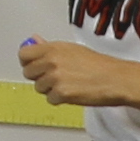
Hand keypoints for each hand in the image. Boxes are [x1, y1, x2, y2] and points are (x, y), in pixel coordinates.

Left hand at [18, 37, 139, 110]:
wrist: (115, 79)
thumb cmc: (98, 64)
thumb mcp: (72, 49)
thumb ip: (49, 47)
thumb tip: (34, 41)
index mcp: (53, 48)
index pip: (24, 54)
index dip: (28, 62)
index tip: (34, 65)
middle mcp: (51, 61)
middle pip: (28, 73)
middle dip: (39, 77)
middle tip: (55, 77)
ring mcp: (55, 78)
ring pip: (39, 88)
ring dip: (50, 89)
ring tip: (68, 84)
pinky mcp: (61, 93)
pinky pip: (50, 99)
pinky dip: (60, 99)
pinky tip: (73, 92)